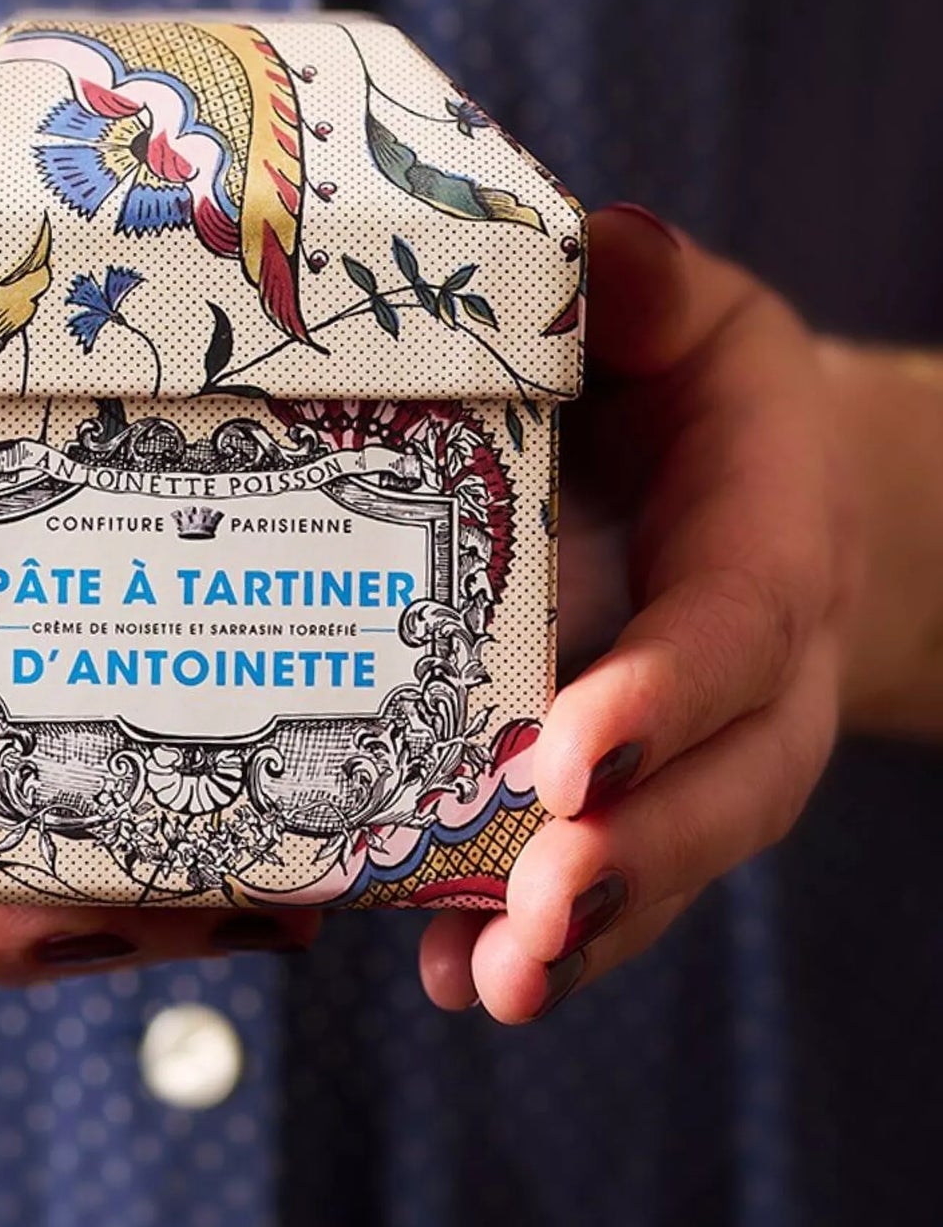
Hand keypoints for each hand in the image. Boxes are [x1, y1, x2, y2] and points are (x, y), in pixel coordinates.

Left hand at [420, 204, 860, 1022]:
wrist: (749, 485)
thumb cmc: (702, 393)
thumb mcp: (689, 319)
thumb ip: (647, 287)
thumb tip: (605, 245)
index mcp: (769, 547)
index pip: (732, 634)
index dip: (664, 698)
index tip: (575, 754)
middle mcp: (754, 678)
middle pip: (724, 791)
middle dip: (634, 858)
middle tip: (538, 908)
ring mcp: (702, 757)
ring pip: (671, 864)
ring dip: (585, 933)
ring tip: (494, 982)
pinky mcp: (636, 796)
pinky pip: (608, 885)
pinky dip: (539, 942)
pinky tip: (458, 978)